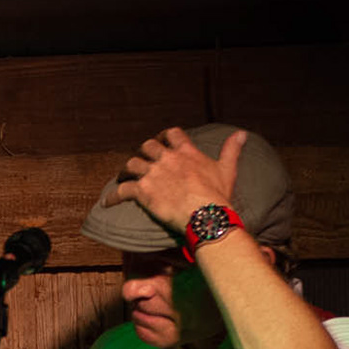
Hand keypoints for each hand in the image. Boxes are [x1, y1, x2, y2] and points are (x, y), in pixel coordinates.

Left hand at [102, 126, 247, 233]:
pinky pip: (122, 190)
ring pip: (131, 164)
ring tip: (122, 178)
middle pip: (147, 146)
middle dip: (142, 152)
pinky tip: (107, 202)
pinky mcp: (143, 191)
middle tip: (140, 160)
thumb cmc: (218, 194)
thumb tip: (242, 134)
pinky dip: (112, 196)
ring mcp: (153, 174)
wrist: (205, 215)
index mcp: (186, 152)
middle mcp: (167, 160)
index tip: (160, 140)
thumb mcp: (226, 169)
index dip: (163, 136)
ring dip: (125, 171)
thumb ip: (231, 149)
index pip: (171, 134)